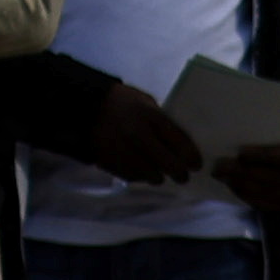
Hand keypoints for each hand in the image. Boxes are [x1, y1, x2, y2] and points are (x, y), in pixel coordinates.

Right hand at [65, 77, 206, 190]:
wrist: (83, 109)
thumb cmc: (120, 102)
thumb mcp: (145, 102)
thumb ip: (162, 121)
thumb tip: (178, 142)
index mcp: (151, 117)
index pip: (179, 142)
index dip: (191, 157)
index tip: (196, 165)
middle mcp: (139, 137)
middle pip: (169, 165)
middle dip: (180, 174)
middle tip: (183, 176)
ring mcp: (125, 153)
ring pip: (152, 176)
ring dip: (159, 176)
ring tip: (160, 173)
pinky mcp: (112, 164)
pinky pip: (134, 177)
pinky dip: (141, 176)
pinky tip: (141, 169)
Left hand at [215, 141, 279, 227]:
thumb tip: (250, 132)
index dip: (266, 156)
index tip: (241, 152)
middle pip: (277, 180)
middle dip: (246, 172)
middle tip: (221, 164)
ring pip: (270, 194)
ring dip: (242, 185)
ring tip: (222, 175)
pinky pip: (267, 205)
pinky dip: (247, 195)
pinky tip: (232, 185)